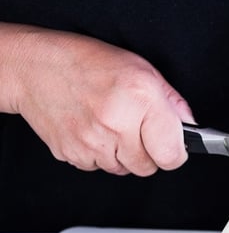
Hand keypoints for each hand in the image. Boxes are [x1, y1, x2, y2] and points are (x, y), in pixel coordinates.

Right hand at [5, 25, 193, 175]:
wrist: (36, 67)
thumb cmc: (89, 63)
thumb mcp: (142, 70)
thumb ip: (172, 102)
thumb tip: (189, 126)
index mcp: (141, 99)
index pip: (172, 155)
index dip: (175, 152)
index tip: (172, 145)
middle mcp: (117, 123)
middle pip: (148, 167)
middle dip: (148, 153)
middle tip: (138, 129)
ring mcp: (92, 142)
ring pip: (124, 169)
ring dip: (123, 154)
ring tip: (112, 125)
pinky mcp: (72, 154)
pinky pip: (98, 167)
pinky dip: (100, 154)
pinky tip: (94, 129)